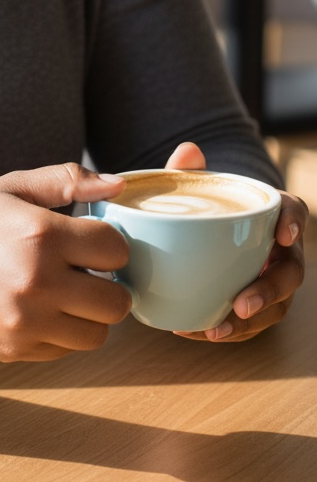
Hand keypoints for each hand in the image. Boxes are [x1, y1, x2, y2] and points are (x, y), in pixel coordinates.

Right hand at [0, 163, 132, 362]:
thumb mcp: (10, 187)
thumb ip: (66, 181)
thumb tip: (117, 184)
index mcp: (40, 234)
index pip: (115, 249)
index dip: (109, 242)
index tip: (92, 240)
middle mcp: (37, 282)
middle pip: (117, 300)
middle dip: (109, 283)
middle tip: (87, 270)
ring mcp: (26, 322)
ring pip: (98, 333)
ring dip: (90, 313)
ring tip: (67, 292)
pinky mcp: (15, 349)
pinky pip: (67, 350)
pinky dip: (64, 332)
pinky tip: (42, 308)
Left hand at [166, 141, 307, 342]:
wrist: (205, 231)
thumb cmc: (208, 205)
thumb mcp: (198, 186)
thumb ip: (190, 170)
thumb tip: (187, 152)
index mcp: (274, 213)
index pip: (295, 212)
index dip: (293, 222)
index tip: (283, 233)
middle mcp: (282, 250)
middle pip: (290, 273)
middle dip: (269, 291)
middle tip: (242, 303)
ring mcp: (273, 279)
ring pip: (276, 308)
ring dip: (248, 323)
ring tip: (216, 330)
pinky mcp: (258, 304)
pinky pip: (252, 324)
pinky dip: (228, 330)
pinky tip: (196, 330)